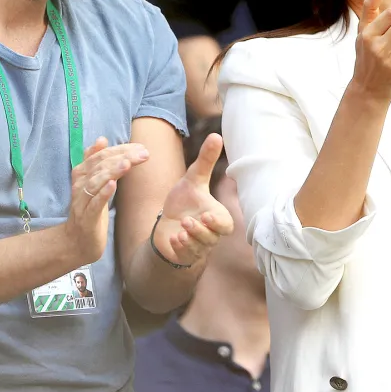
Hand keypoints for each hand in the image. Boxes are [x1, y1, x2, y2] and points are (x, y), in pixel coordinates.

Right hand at [67, 138, 149, 263]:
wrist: (76, 241)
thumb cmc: (89, 210)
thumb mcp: (92, 183)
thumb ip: (95, 161)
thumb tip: (101, 139)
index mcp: (82, 173)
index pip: (101, 155)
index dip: (120, 149)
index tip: (141, 147)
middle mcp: (79, 184)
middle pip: (100, 166)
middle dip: (122, 157)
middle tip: (143, 154)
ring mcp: (81, 202)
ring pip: (95, 182)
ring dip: (112, 171)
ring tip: (128, 164)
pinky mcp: (86, 218)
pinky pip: (94, 204)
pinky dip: (103, 193)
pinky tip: (113, 185)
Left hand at [158, 134, 234, 266]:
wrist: (166, 222)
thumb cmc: (184, 201)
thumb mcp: (193, 179)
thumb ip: (206, 160)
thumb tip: (216, 135)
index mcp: (216, 218)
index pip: (225, 225)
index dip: (217, 222)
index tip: (206, 214)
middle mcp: (210, 235)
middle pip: (213, 238)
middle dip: (202, 231)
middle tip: (189, 221)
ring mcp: (197, 247)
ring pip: (200, 248)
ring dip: (191, 238)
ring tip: (181, 227)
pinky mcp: (183, 255)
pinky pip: (186, 256)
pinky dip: (181, 248)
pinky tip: (174, 238)